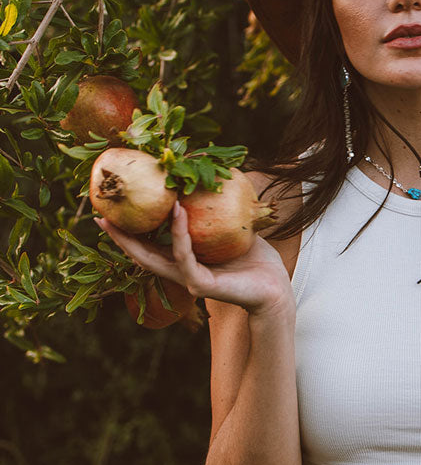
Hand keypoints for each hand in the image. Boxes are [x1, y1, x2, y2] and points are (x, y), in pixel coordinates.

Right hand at [95, 201, 294, 317]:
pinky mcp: (201, 285)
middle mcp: (180, 272)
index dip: (128, 230)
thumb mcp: (233, 228)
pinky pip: (184, 256)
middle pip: (140, 254)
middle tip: (102, 214)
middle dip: (120, 236)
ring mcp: (188, 280)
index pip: (148, 245)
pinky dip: (178, 234)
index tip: (110, 210)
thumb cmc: (256, 260)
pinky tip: (177, 211)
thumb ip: (218, 210)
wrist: (275, 288)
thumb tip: (210, 175)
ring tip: (143, 202)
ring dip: (145, 231)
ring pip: (156, 256)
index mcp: (184, 261)